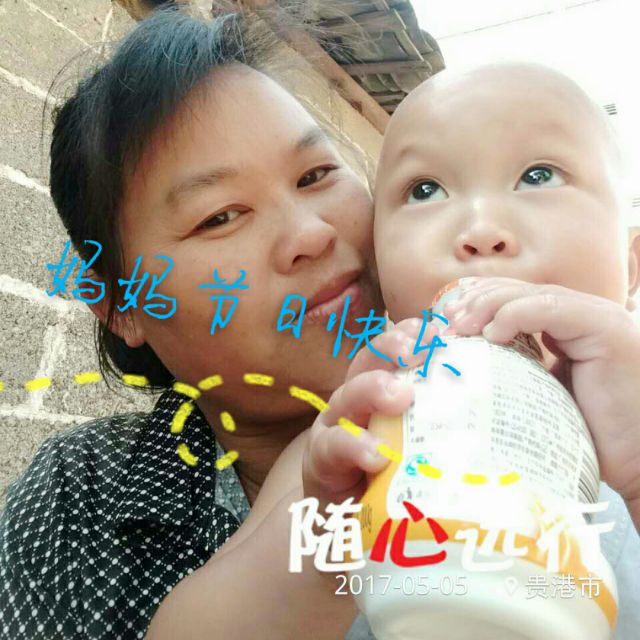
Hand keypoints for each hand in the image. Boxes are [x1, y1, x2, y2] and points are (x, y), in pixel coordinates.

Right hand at [302, 319, 437, 517]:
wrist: (344, 518)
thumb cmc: (392, 478)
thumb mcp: (424, 446)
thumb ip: (452, 429)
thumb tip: (512, 420)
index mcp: (382, 389)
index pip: (396, 351)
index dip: (414, 334)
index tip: (441, 330)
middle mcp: (357, 399)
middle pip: (369, 360)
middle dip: (392, 348)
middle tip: (418, 351)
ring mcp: (336, 426)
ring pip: (347, 395)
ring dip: (372, 389)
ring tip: (400, 396)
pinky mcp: (320, 458)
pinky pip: (333, 446)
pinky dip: (354, 446)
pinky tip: (376, 455)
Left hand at [443, 277, 639, 507]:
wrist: (637, 462)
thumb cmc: (586, 437)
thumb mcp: (539, 395)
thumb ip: (515, 372)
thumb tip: (465, 370)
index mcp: (565, 327)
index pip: (515, 299)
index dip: (477, 303)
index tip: (446, 322)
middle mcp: (581, 316)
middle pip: (519, 291)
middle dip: (476, 300)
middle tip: (446, 322)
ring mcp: (595, 318)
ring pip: (531, 294)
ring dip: (487, 305)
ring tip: (459, 327)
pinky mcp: (605, 328)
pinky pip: (551, 308)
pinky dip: (515, 315)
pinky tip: (490, 334)